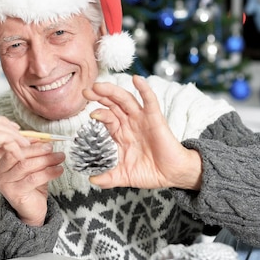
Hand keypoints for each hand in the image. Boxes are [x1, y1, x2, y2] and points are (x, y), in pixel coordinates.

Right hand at [0, 142, 64, 225]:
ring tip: (59, 158)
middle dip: (39, 150)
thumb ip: (34, 152)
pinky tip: (58, 170)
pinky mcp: (14, 193)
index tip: (45, 141)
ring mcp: (5, 183)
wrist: (32, 210)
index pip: (15, 147)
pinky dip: (48, 172)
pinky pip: (33, 179)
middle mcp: (0, 172)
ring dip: (46, 160)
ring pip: (26, 166)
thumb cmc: (32, 186)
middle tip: (53, 148)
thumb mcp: (33, 166)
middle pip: (19, 155)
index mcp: (1, 162)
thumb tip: (42, 139)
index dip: (31, 143)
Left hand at [81, 75, 202, 190]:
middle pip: (112, 104)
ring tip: (100, 86)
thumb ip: (108, 178)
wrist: (172, 175)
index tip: (89, 113)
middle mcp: (129, 123)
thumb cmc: (150, 172)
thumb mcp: (124, 176)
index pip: (105, 117)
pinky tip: (137, 80)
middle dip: (99, 96)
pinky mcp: (155, 118)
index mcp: (120, 133)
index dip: (97, 113)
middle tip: (86, 91)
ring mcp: (142, 119)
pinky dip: (144, 89)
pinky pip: (150, 101)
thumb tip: (91, 180)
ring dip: (113, 91)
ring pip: (125, 99)